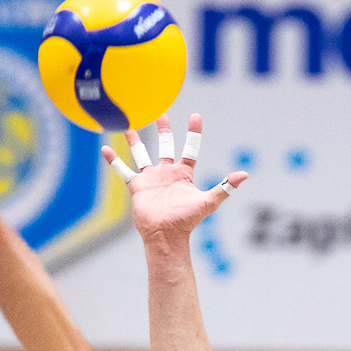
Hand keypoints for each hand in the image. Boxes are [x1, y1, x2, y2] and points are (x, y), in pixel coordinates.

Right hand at [103, 114, 247, 243]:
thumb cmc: (187, 220)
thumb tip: (244, 175)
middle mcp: (167, 173)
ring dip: (135, 141)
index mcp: (184, 174)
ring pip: (142, 154)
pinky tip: (105, 148)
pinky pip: (123, 170)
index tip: (196, 116)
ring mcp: (151, 179)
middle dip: (164, 130)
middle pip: (166, 146)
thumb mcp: (208, 202)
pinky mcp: (137, 187)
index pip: (191, 148)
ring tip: (129, 125)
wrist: (166, 236)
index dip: (194, 132)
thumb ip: (225, 187)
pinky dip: (114, 160)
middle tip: (160, 114)